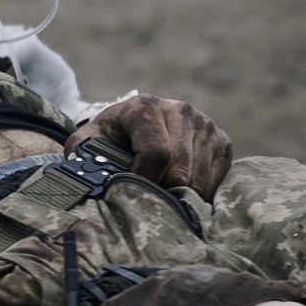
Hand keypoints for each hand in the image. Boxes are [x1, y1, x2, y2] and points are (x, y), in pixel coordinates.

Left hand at [66, 93, 231, 198]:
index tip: (131, 193)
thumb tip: (88, 181)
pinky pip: (216, 181)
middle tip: (144, 200)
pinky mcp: (223, 141)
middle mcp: (181, 109)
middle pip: (180, 171)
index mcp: (145, 106)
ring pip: (199, 179)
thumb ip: (82, 156)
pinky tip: (179, 192)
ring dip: (179, 196)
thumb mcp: (87, 142)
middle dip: (160, 192)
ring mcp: (206, 124)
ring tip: (158, 195)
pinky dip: (198, 195)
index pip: (156, 153)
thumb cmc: (108, 139)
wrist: (133, 125)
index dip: (144, 181)